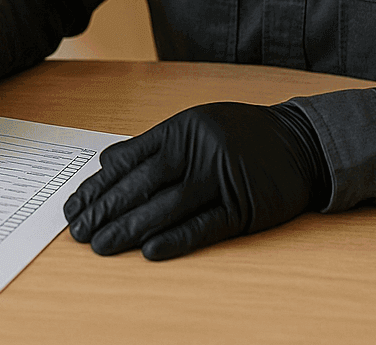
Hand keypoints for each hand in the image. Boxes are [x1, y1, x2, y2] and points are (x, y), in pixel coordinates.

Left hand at [62, 101, 329, 260]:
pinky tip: (149, 250)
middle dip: (106, 210)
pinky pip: (204, 225)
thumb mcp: (194, 125)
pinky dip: (176, 238)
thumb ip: (151, 145)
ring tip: (102, 245)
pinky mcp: (244, 208)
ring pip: (166, 207)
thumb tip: (106, 162)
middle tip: (79, 231)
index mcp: (181, 130)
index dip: (99, 186)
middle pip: (141, 185)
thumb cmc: (239, 135)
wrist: (300, 142)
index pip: (128, 161)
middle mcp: (198, 152)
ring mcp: (222, 180)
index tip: (75, 205)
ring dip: (130, 229)